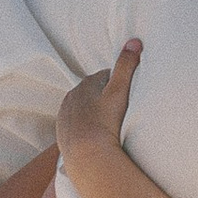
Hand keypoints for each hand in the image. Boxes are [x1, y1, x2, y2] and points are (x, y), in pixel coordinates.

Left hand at [56, 38, 140, 162]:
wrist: (87, 156)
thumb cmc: (106, 122)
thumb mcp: (120, 91)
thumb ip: (126, 65)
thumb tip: (134, 40)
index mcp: (86, 83)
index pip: (107, 77)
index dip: (120, 85)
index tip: (129, 95)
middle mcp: (72, 96)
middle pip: (94, 92)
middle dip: (105, 97)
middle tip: (121, 111)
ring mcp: (65, 115)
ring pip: (83, 108)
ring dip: (94, 113)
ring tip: (109, 125)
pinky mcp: (62, 132)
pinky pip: (77, 124)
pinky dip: (85, 127)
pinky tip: (97, 136)